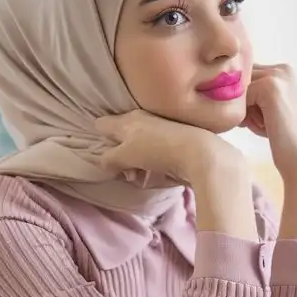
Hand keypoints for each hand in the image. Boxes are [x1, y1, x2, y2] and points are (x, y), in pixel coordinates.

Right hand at [95, 110, 236, 188]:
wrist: (198, 152)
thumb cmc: (156, 151)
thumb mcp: (125, 157)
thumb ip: (109, 159)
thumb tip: (103, 162)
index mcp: (126, 120)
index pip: (102, 123)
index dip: (98, 136)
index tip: (102, 152)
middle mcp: (141, 119)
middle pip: (120, 136)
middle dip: (118, 154)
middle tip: (123, 170)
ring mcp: (159, 128)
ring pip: (137, 145)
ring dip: (134, 162)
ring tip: (140, 177)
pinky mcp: (173, 139)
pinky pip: (153, 151)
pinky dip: (150, 162)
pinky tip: (156, 174)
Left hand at [241, 64, 296, 236]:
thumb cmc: (280, 137)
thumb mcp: (265, 109)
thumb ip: (250, 93)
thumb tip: (219, 85)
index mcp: (283, 70)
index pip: (245, 78)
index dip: (245, 101)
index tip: (262, 119)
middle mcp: (282, 68)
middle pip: (240, 83)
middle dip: (243, 105)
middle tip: (264, 124)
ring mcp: (277, 75)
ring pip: (239, 91)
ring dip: (244, 112)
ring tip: (266, 125)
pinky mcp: (270, 87)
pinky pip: (240, 100)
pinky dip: (246, 117)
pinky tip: (266, 127)